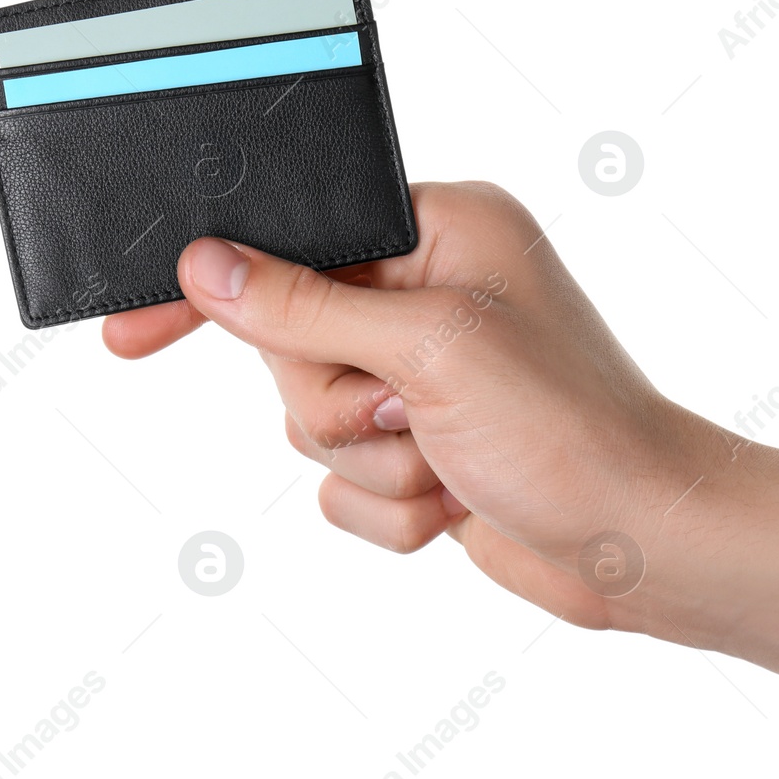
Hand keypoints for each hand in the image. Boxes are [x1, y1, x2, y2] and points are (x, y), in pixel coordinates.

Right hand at [102, 182, 723, 630]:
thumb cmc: (573, 429)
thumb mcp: (431, 349)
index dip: (217, 283)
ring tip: (450, 459)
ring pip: (307, 421)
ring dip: (374, 461)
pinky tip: (458, 501)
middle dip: (339, 399)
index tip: (134, 327)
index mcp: (441, 231)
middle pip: (288, 340)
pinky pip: (340, 485)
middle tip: (409, 412)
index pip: (294, 232)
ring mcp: (420, 379)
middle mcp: (427, 295)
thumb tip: (208, 267)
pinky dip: (392, 509)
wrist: (644, 546)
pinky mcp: (420, 451)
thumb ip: (307, 305)